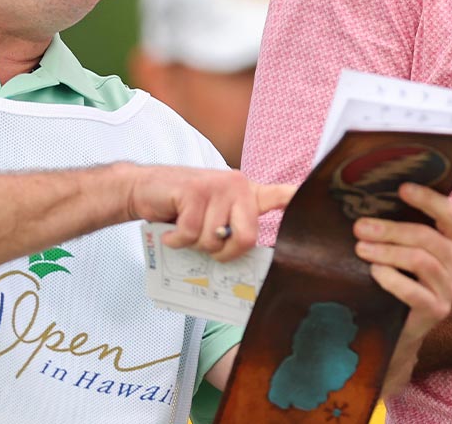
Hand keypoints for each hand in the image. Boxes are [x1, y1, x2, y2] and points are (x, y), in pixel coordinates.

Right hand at [119, 164, 294, 261]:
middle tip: (207, 246)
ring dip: (193, 244)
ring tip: (184, 228)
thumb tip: (241, 265)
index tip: (307, 199)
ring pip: (213, 240)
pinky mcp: (194, 191)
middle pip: (246, 238)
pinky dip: (176, 239)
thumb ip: (230, 231)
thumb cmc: (181, 209)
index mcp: (246, 194)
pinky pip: (190, 233)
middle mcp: (237, 186)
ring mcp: (217, 186)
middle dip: (224, 253)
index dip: (294, 199)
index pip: (279, 195)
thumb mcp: (212, 215)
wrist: (144, 188)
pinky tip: (171, 228)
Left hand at [350, 183, 451, 396]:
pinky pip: (413, 291)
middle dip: (391, 230)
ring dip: (386, 251)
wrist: (406, 324)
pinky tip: (375, 271)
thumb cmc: (409, 274)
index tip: (402, 189)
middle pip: (427, 238)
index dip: (428, 200)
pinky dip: (391, 278)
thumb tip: (377, 196)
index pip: (451, 214)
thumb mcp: (415, 247)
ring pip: (419, 261)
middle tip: (361, 226)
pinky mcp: (437, 310)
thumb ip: (409, 225)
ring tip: (361, 248)